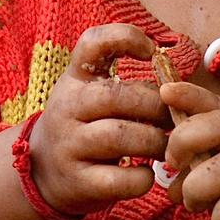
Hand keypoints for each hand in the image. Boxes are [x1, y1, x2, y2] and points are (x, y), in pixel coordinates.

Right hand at [28, 24, 168, 216]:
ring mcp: (69, 145)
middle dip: (157, 106)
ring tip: (166, 147)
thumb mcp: (90, 92)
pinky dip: (141, 178)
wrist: (43, 171)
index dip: (126, 38)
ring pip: (118, 136)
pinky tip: (147, 174)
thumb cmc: (84, 124)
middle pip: (117, 96)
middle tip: (175, 117)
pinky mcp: (77, 182)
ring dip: (154, 142)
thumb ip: (125, 82)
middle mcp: (67, 107)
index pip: (92, 42)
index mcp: (75, 78)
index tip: (151, 51)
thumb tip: (176, 84)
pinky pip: (117, 180)